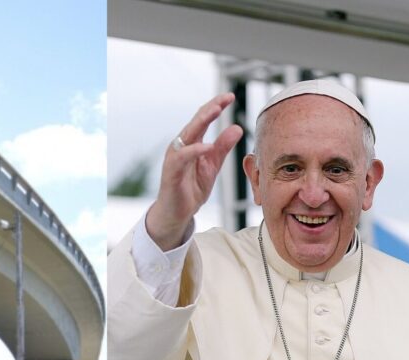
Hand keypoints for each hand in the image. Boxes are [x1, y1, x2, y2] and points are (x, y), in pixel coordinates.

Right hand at [146, 93, 243, 250]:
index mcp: (191, 142)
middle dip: (210, 108)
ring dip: (201, 121)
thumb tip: (237, 127)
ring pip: (188, 134)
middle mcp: (181, 145)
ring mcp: (175, 157)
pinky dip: (195, 150)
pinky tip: (207, 146)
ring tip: (216, 111)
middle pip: (196, 121)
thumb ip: (223, 147)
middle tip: (225, 98)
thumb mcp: (212, 165)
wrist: (177, 212)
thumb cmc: (191, 188)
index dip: (216, 106)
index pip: (203, 118)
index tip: (230, 97)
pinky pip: (182, 157)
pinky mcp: (171, 171)